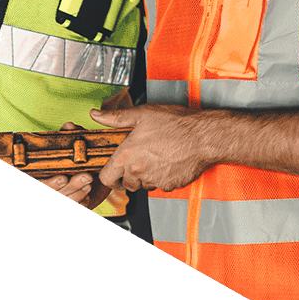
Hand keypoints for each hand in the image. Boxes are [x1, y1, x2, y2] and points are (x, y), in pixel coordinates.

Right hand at [38, 122, 110, 209]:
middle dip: (71, 187)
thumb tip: (69, 126)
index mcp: (40, 173)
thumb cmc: (75, 157)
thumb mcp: (72, 144)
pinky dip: (81, 204)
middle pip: (53, 193)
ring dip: (77, 194)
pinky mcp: (72, 205)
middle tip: (86, 177)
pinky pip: (75, 208)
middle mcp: (47, 186)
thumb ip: (69, 136)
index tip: (63, 178)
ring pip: (65, 201)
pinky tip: (87, 198)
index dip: (49, 183)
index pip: (38, 182)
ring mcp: (59, 197)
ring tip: (89, 183)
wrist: (91, 174)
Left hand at [91, 104, 211, 192]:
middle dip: (128, 174)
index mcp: (127, 155)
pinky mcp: (168, 185)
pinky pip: (159, 185)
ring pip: (142, 185)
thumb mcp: (141, 114)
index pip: (106, 178)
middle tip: (137, 159)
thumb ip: (115, 117)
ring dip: (144, 176)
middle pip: (124, 184)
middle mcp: (138, 171)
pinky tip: (167, 161)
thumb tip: (96, 115)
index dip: (108, 174)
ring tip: (154, 156)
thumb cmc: (175, 123)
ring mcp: (154, 180)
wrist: (202, 136)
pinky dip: (161, 176)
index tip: (113, 168)